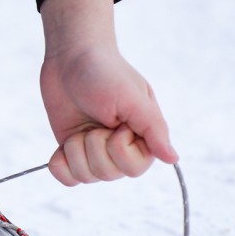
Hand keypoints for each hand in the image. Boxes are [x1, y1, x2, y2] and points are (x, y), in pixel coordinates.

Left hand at [40, 0, 177, 185]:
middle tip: (97, 119)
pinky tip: (63, 146)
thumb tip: (173, 158)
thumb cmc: (105, 72)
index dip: (118, 148)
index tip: (116, 123)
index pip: (133, 169)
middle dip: (94, 146)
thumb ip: (154, 129)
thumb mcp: (133, 98)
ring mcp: (94, 151)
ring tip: (81, 126)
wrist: (70, 58)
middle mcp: (120, 148)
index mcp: (142, 137)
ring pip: (85, 177)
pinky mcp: (72, 150)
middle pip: (107, 174)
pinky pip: (67, 177)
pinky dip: (61, 165)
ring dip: (75, 150)